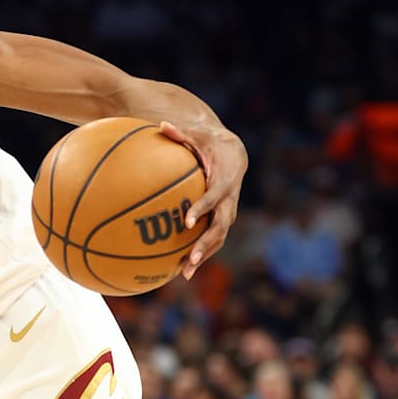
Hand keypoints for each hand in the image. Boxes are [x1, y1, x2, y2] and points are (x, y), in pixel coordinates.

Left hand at [160, 121, 246, 278]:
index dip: (202, 209)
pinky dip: (201, 254)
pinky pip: (213, 239)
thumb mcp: (198, 136)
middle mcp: (229, 201)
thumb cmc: (211, 144)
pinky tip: (181, 268)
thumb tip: (161, 125)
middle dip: (206, 244)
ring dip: (204, 256)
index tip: (187, 221)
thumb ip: (180, 134)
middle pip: (220, 227)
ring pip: (218, 238)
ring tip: (184, 273)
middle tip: (191, 258)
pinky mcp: (222, 219)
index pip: (214, 198)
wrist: (236, 154)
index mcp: (223, 181)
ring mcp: (227, 212)